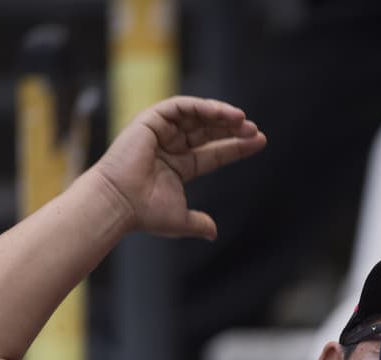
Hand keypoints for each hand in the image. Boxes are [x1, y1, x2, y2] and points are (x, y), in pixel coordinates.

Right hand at [90, 96, 266, 239]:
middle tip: (254, 130)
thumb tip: (213, 233)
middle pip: (208, 131)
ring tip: (242, 120)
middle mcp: (170, 147)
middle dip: (233, 129)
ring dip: (221, 115)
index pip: (214, 152)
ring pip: (197, 115)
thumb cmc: (144, 213)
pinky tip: (222, 113)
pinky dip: (202, 106)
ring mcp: (160, 132)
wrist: (119, 204)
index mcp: (178, 166)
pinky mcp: (150, 120)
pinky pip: (180, 106)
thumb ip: (198, 223)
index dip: (236, 146)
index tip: (260, 141)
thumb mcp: (180, 220)